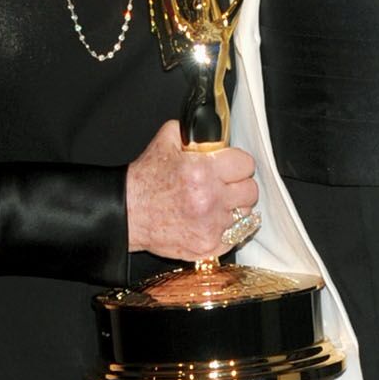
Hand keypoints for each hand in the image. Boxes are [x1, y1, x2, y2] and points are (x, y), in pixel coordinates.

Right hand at [125, 119, 259, 262]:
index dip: (238, 164)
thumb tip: (214, 133)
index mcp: (203, 171)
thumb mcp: (166, 141)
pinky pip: (235, 236)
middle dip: (239, 186)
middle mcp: (210, 200)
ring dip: (233, 208)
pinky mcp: (208, 246)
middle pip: (250, 191)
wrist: (128, 213)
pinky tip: (210, 220)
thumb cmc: (146, 181)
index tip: (231, 167)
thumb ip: (194, 133)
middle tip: (224, 186)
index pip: (246, 164)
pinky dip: (226, 229)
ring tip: (214, 204)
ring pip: (245, 214)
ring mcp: (210, 226)